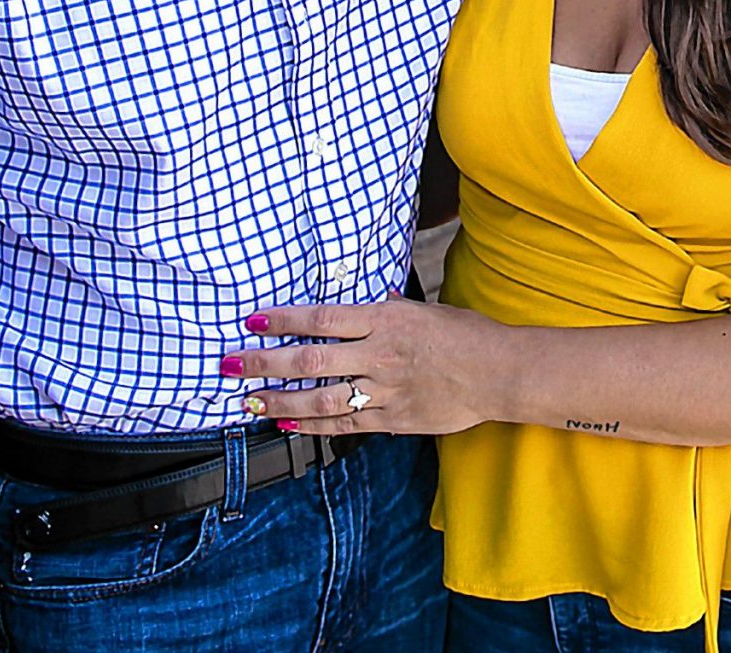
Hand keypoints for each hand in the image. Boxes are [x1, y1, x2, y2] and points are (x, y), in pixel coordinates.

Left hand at [222, 297, 503, 435]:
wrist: (499, 372)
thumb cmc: (466, 335)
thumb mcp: (424, 310)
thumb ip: (387, 311)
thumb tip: (363, 305)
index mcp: (386, 319)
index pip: (323, 318)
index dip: (284, 320)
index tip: (254, 320)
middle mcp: (380, 354)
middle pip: (310, 359)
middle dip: (264, 362)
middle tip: (231, 363)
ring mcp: (385, 390)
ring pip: (321, 398)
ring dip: (279, 401)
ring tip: (248, 402)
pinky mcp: (393, 419)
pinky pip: (344, 425)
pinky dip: (312, 426)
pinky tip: (287, 425)